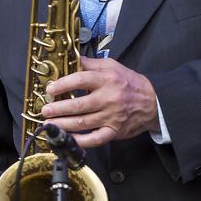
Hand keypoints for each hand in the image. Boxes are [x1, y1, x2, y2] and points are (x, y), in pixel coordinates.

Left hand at [40, 57, 158, 147]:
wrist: (154, 103)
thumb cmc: (131, 84)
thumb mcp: (113, 66)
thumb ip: (92, 64)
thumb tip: (72, 59)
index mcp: (107, 80)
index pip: (81, 80)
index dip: (63, 85)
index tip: (50, 89)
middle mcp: (109, 99)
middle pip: (79, 105)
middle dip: (58, 108)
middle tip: (45, 110)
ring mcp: (111, 117)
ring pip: (83, 123)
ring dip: (63, 124)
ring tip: (49, 123)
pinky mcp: (114, 131)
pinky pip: (95, 139)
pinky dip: (81, 141)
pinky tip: (68, 139)